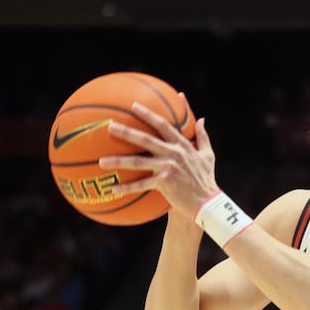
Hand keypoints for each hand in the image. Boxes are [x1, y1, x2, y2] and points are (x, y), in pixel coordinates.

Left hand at [101, 97, 218, 216]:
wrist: (207, 202)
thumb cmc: (206, 179)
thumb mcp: (208, 155)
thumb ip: (203, 136)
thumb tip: (202, 119)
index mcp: (182, 145)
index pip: (163, 125)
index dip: (148, 114)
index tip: (134, 106)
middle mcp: (174, 154)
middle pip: (146, 139)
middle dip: (126, 132)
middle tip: (109, 126)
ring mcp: (168, 168)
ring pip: (138, 162)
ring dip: (118, 161)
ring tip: (101, 161)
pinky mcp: (164, 183)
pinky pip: (141, 185)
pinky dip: (127, 188)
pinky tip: (113, 189)